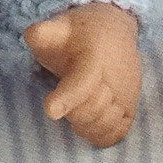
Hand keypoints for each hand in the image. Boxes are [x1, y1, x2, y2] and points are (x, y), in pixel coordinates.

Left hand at [23, 0, 140, 147]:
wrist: (115, 31)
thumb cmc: (79, 34)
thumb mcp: (59, 27)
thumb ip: (44, 33)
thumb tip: (31, 34)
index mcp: (93, 59)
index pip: (82, 84)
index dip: (66, 99)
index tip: (50, 110)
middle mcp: (115, 81)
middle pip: (89, 112)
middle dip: (71, 111)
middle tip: (62, 99)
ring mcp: (126, 96)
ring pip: (104, 126)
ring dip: (84, 125)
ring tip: (74, 109)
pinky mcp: (131, 109)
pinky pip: (116, 133)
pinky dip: (99, 135)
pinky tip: (87, 122)